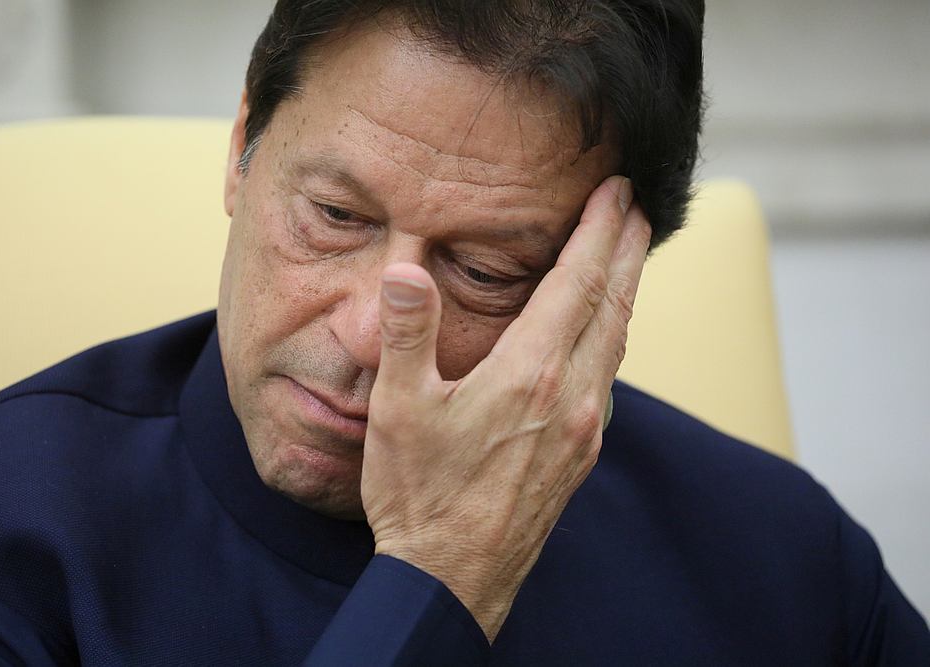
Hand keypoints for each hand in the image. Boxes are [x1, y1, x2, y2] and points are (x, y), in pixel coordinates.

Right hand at [361, 176, 649, 641]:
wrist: (453, 578)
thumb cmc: (421, 494)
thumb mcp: (401, 409)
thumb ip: (409, 334)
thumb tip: (407, 270)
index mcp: (530, 374)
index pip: (578, 283)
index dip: (600, 232)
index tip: (618, 192)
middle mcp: (570, 397)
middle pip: (613, 306)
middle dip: (630, 251)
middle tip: (641, 208)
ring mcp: (582, 429)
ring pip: (616, 343)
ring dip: (626, 293)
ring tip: (628, 261)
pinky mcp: (579, 454)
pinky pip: (607, 378)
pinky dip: (612, 338)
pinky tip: (602, 338)